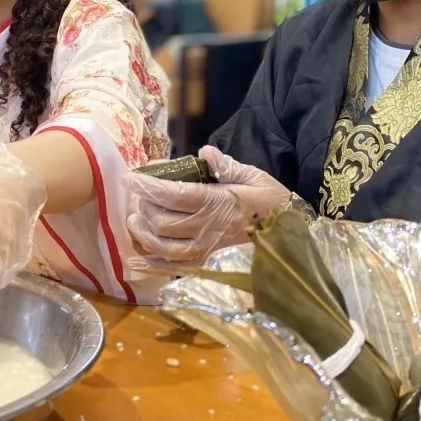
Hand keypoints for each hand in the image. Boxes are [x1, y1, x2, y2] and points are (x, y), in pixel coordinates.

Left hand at [127, 145, 289, 268]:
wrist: (290, 238)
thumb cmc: (272, 203)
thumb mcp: (254, 177)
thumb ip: (226, 166)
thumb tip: (204, 152)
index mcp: (216, 202)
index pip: (172, 194)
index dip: (147, 186)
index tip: (130, 178)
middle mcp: (206, 228)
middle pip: (161, 220)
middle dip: (143, 206)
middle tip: (137, 196)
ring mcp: (205, 251)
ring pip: (161, 246)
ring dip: (141, 233)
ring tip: (134, 220)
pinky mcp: (206, 266)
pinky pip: (172, 269)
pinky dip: (150, 266)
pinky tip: (133, 261)